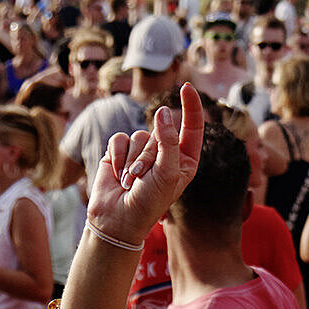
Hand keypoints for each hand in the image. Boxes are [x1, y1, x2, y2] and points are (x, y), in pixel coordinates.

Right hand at [84, 86, 203, 248]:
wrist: (118, 220)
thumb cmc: (149, 201)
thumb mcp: (168, 172)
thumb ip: (168, 141)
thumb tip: (163, 111)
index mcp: (184, 159)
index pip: (192, 126)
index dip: (191, 106)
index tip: (186, 87)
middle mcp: (164, 153)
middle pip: (158, 132)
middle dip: (148, 155)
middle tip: (143, 179)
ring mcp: (141, 152)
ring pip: (138, 135)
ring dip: (132, 160)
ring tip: (130, 181)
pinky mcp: (120, 153)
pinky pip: (119, 139)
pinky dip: (117, 156)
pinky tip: (117, 175)